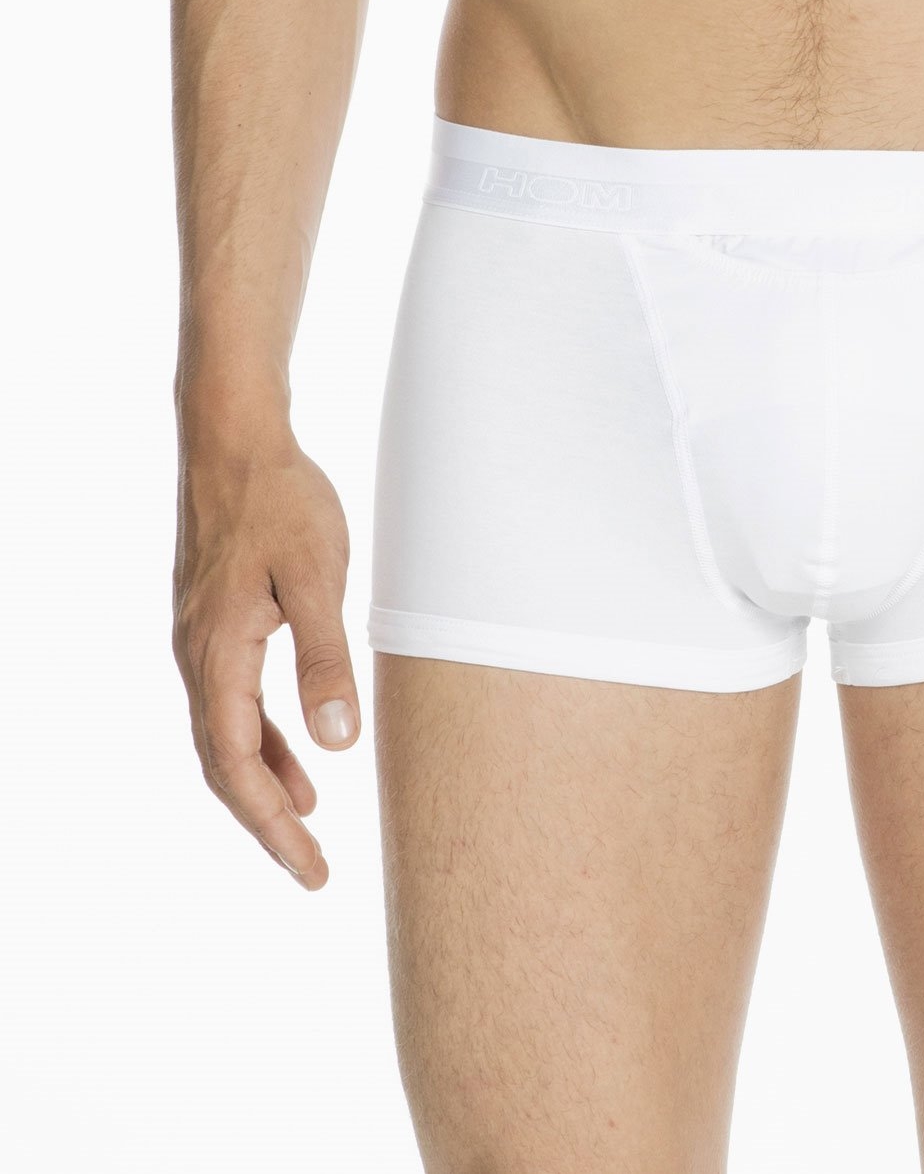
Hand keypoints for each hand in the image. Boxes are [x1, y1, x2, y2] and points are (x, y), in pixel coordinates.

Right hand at [173, 431, 357, 888]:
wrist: (236, 440)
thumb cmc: (282, 501)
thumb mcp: (318, 579)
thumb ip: (326, 660)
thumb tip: (338, 744)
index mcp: (217, 656)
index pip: (237, 767)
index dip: (271, 827)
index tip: (309, 869)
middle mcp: (197, 657)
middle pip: (225, 765)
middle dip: (267, 823)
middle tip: (312, 871)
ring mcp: (202, 640)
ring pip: (228, 736)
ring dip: (266, 784)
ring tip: (307, 828)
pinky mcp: (218, 622)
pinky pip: (235, 701)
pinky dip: (265, 739)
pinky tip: (301, 752)